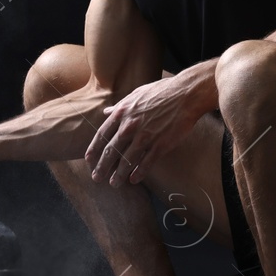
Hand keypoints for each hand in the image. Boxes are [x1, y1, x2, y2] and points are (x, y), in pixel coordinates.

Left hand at [86, 76, 201, 185]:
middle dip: (102, 167)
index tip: (89, 159)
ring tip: (114, 183)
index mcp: (122, 113)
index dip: (94, 149)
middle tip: (96, 177)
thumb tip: (106, 112)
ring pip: (127, 160)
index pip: (102, 135)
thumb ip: (120, 106)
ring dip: (119, 174)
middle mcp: (130, 126)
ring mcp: (145, 136)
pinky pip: (146, 163)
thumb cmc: (162, 92)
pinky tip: (134, 179)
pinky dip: (139, 173)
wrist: (186, 94)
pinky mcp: (160, 144)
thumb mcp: (136, 94)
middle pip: (111, 151)